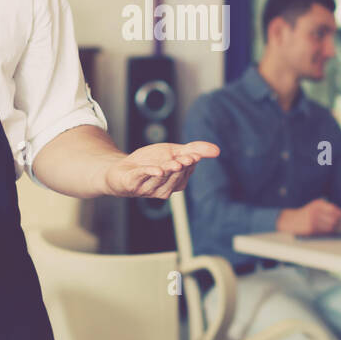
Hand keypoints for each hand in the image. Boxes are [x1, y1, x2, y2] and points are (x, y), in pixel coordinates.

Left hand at [103, 141, 218, 199]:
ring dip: (167, 170)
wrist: (122, 169)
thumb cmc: (151, 162)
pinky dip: (148, 173)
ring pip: (159, 179)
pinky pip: (141, 178)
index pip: (186, 172)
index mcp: (176, 182)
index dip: (189, 163)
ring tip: (173, 162)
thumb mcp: (174, 152)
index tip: (193, 155)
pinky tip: (156, 169)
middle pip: (174, 176)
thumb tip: (217, 150)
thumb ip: (194, 150)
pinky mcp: (132, 183)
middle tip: (185, 158)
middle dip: (180, 167)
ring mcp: (147, 188)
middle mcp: (164, 189)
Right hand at [277, 198, 340, 235]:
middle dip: (337, 221)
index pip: (333, 209)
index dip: (340, 213)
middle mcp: (315, 211)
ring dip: (333, 227)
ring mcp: (313, 221)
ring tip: (332, 226)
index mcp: (317, 204)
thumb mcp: (314, 206)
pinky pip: (324, 232)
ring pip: (330, 226)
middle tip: (338, 222)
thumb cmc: (305, 214)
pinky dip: (327, 231)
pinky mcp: (311, 229)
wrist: (291, 220)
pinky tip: (325, 229)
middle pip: (333, 219)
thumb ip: (326, 208)